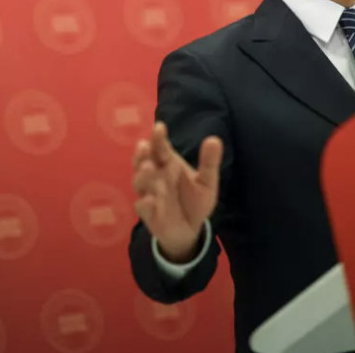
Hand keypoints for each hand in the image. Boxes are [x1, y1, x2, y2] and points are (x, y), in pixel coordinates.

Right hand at [132, 121, 222, 262]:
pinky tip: (150, 200)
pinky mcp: (148, 213)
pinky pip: (143, 207)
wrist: (191, 228)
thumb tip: (214, 139)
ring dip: (143, 175)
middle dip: (143, 154)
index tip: (160, 127)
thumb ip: (209, 162)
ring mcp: (149, 193)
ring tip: (148, 167)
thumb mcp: (207, 181)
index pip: (160, 147)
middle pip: (143, 161)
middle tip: (145, 146)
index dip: (158, 138)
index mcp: (167, 163)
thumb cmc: (195, 199)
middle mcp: (155, 176)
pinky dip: (145, 204)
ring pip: (140, 182)